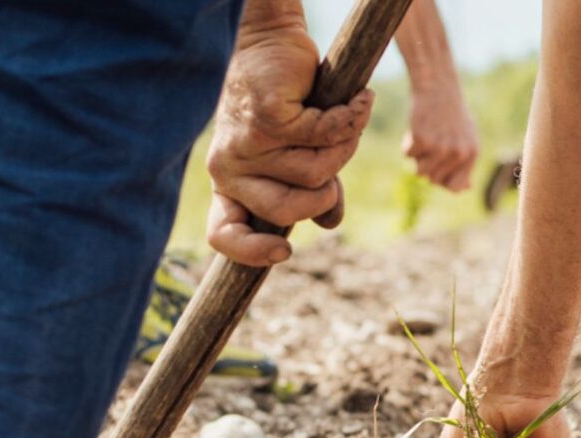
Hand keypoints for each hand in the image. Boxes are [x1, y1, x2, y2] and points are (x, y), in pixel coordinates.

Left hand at [207, 24, 374, 265]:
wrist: (273, 42)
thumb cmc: (286, 101)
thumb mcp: (297, 154)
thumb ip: (311, 189)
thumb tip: (330, 223)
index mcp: (230, 183)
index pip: (222, 234)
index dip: (251, 251)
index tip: (286, 252)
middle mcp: (229, 168)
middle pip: (285, 211)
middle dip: (323, 195)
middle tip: (334, 171)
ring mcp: (246, 146)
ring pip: (314, 175)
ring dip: (343, 148)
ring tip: (344, 119)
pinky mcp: (270, 121)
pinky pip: (326, 139)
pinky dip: (351, 119)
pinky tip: (358, 102)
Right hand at [404, 81, 478, 191]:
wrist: (437, 86)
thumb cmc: (451, 113)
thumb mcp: (465, 138)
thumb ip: (465, 163)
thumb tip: (464, 188)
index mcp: (471, 154)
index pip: (454, 187)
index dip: (443, 181)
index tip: (437, 169)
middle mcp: (458, 153)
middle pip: (433, 180)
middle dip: (427, 166)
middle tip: (430, 144)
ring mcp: (439, 147)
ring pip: (419, 171)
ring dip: (417, 158)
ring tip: (424, 138)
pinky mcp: (421, 139)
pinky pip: (407, 155)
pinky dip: (407, 143)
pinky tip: (416, 128)